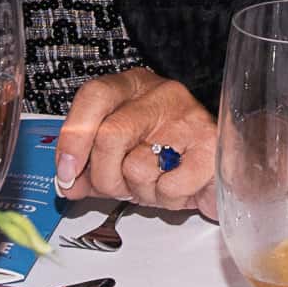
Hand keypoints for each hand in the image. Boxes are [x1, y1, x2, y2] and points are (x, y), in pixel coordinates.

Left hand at [53, 68, 216, 213]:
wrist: (219, 166)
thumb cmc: (166, 157)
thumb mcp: (119, 156)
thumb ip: (88, 167)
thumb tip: (68, 183)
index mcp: (131, 87)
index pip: (94, 96)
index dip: (74, 137)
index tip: (68, 172)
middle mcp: (160, 95)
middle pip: (110, 135)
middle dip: (104, 177)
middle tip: (116, 189)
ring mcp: (188, 118)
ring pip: (137, 167)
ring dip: (141, 192)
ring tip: (156, 183)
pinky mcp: (211, 147)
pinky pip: (168, 186)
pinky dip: (167, 199)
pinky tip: (178, 188)